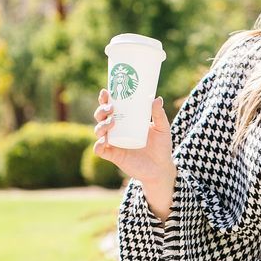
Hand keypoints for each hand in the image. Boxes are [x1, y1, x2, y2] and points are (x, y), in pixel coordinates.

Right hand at [93, 87, 176, 217]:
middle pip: (101, 117)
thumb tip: (156, 99)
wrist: (161, 168)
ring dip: (101, 125)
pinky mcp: (113, 156)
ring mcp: (114, 143)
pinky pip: (99, 150)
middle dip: (101, 110)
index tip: (106, 92)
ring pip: (98, 131)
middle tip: (111, 108)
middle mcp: (116, 130)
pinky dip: (98, 145)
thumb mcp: (162, 128)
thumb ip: (159, 114)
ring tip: (112, 123)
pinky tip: (104, 141)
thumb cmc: (161, 147)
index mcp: (126, 121)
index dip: (105, 99)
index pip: (111, 107)